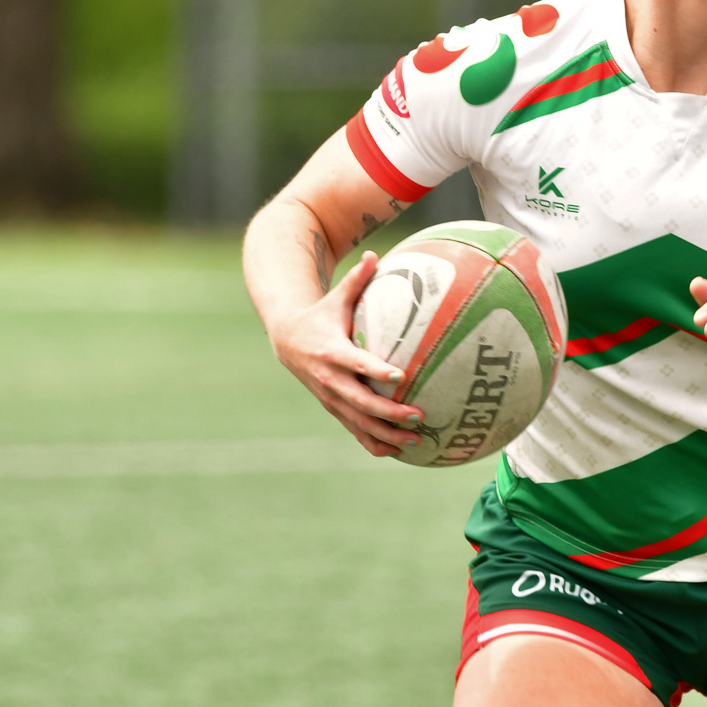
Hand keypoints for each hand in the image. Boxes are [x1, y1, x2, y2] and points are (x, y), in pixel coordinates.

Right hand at [267, 250, 426, 455]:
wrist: (287, 340)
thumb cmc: (322, 315)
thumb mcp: (335, 298)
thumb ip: (357, 278)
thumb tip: (376, 253)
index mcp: (332, 352)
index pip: (356, 363)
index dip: (376, 371)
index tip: (400, 377)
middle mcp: (330, 379)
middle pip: (361, 401)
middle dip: (389, 412)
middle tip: (418, 416)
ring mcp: (331, 398)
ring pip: (359, 422)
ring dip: (386, 434)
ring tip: (415, 441)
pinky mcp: (333, 408)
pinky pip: (354, 430)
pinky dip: (373, 443)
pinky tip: (397, 452)